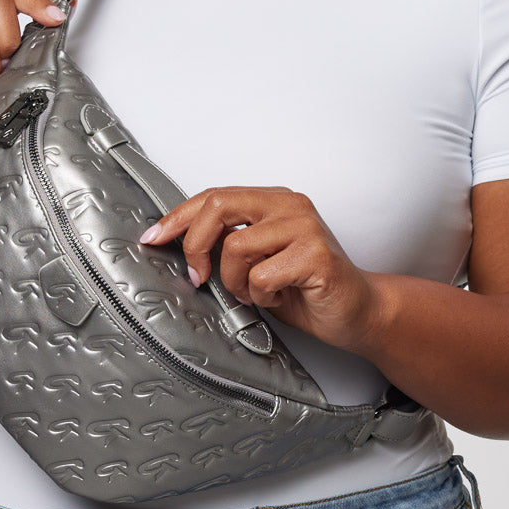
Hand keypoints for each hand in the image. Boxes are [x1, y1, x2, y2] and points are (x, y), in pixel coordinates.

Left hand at [140, 187, 388, 352]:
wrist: (356, 312)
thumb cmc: (305, 289)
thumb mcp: (255, 262)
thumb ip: (226, 246)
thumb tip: (182, 247)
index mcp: (273, 202)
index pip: (214, 196)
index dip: (178, 217)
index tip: (153, 237)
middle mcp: (289, 206)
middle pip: (218, 208)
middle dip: (195, 245)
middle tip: (198, 274)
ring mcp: (304, 227)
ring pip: (235, 248)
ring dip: (235, 282)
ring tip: (256, 292)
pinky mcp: (315, 255)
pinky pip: (261, 276)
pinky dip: (261, 296)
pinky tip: (278, 298)